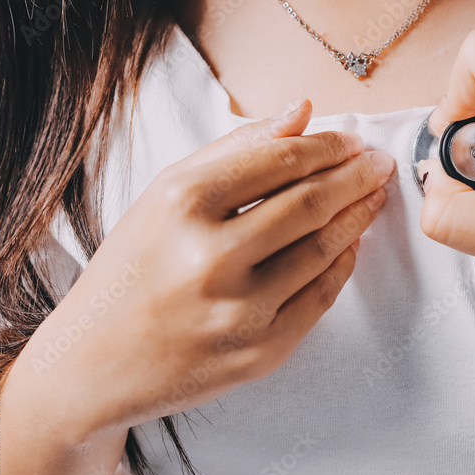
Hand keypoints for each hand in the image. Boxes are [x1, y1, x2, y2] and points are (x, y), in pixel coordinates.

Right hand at [13, 100, 395, 440]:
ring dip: (359, 216)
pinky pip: (322, 297)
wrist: (95, 363)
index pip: (280, 161)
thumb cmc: (132, 267)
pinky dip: (343, 263)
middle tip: (379, 163)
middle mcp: (211, 258)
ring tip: (373, 196)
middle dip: (355, 177)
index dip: (328, 147)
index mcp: (182, 205)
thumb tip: (303, 111)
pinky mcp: (261, 352)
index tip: (351, 141)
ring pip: (324, 249)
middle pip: (310, 203)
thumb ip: (238, 149)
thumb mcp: (167, 194)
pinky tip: (351, 242)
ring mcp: (239, 311)